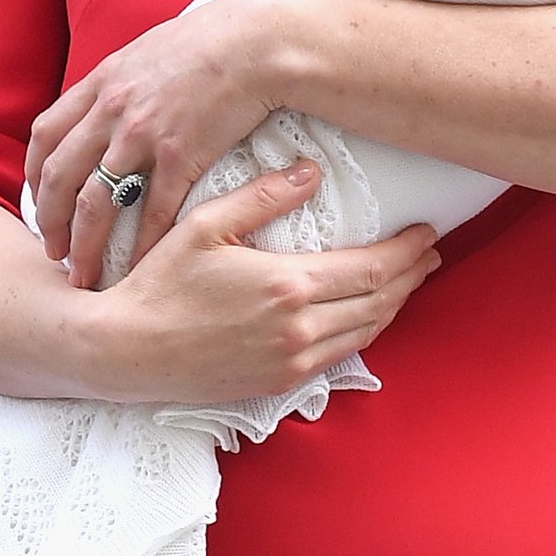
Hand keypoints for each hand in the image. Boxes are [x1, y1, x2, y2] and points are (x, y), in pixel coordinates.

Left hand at [28, 0, 298, 285]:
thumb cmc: (211, 42)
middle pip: (59, 176)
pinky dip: (141, 246)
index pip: (45, 135)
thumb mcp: (148, 51)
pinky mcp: (181, 155)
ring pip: (96, 202)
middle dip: (50, 222)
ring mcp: (143, 135)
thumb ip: (121, 80)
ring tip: (84, 276)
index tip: (39, 201)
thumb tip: (111, 99)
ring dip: (85, 245)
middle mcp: (111, 111)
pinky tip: (138, 269)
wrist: (258, 41)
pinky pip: (153, 212)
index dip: (34, 174)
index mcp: (101, 83)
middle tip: (53, 253)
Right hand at [77, 164, 439, 406]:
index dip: (408, 250)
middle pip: (381, 301)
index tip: (426, 231)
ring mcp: (292, 360)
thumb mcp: (204, 225)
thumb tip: (310, 172)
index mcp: (288, 285)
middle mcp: (300, 328)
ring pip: (366, 332)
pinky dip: (364, 331)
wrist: (126, 351)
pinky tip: (365, 316)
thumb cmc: (159, 283)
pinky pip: (339, 355)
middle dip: (413, 276)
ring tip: (407, 282)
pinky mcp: (280, 383)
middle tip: (429, 254)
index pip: (374, 268)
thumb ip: (262, 197)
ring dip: (394, 305)